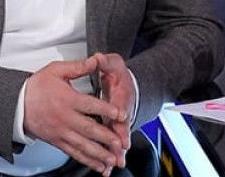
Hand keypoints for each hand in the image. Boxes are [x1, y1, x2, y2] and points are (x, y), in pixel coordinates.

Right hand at [24, 56, 127, 175]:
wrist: (17, 104)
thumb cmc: (36, 87)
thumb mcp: (56, 70)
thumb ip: (77, 67)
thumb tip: (95, 60)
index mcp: (67, 99)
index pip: (90, 105)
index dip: (106, 110)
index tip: (119, 114)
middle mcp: (65, 118)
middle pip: (88, 129)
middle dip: (106, 137)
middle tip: (119, 143)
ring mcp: (61, 132)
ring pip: (83, 145)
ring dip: (99, 153)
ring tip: (112, 159)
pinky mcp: (58, 141)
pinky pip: (74, 153)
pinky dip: (87, 160)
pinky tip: (98, 165)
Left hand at [94, 53, 135, 168]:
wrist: (126, 84)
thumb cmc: (119, 75)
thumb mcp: (113, 64)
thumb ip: (105, 61)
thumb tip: (98, 57)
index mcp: (120, 95)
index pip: (120, 106)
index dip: (119, 114)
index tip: (120, 119)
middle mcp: (121, 112)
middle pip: (120, 128)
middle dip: (120, 141)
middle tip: (119, 152)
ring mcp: (117, 123)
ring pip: (116, 140)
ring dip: (115, 153)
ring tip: (111, 166)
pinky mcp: (113, 130)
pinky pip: (111, 145)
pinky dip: (108, 156)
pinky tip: (105, 168)